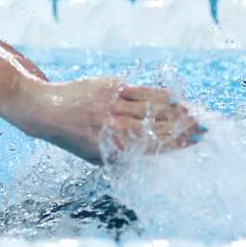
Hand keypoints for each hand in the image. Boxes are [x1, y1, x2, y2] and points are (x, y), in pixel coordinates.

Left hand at [19, 77, 205, 162]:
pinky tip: (173, 96)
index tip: (192, 142)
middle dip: (181, 127)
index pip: (149, 146)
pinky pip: (139, 91)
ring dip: (175, 110)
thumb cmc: (70, 136)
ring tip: (193, 113)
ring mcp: (111, 105)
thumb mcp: (92, 154)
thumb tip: (149, 158)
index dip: (174, 143)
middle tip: (201, 127)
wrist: (43, 109)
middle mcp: (112, 126)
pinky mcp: (108, 87)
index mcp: (109, 147)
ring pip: (151, 108)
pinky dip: (158, 94)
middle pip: (155, 126)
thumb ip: (119, 157)